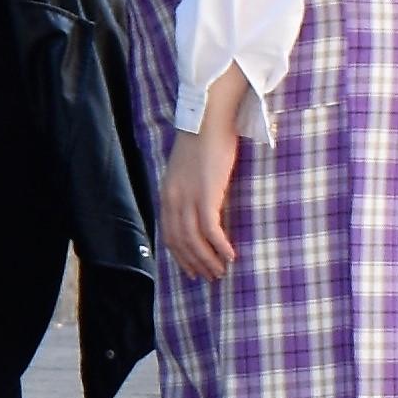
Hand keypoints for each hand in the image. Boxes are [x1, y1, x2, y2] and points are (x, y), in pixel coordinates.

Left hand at [161, 71, 253, 283]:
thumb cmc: (204, 140)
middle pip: (181, 243)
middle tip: (209, 278)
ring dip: (208, 260)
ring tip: (221, 272)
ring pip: (195, 242)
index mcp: (167, 194)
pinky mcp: (206, 195)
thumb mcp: (188, 170)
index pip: (169, 235)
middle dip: (195, 264)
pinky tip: (230, 256)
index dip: (180, 257)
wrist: (207, 119)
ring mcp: (188, 198)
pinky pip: (211, 230)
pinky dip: (220, 247)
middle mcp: (173, 200)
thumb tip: (201, 206)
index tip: (191, 271)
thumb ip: (189, 190)